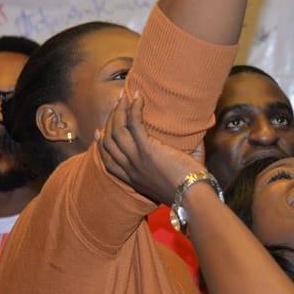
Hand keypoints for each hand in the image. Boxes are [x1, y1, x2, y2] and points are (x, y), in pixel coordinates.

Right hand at [98, 90, 206, 205]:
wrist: (194, 198)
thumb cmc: (192, 190)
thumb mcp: (174, 178)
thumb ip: (177, 161)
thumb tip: (195, 140)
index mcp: (134, 180)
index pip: (109, 161)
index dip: (101, 144)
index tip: (99, 130)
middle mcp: (131, 170)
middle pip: (109, 141)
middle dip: (109, 119)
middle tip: (116, 103)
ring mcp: (137, 160)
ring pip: (117, 130)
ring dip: (119, 110)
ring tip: (124, 96)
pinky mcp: (147, 150)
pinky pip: (134, 124)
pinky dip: (134, 109)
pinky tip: (138, 98)